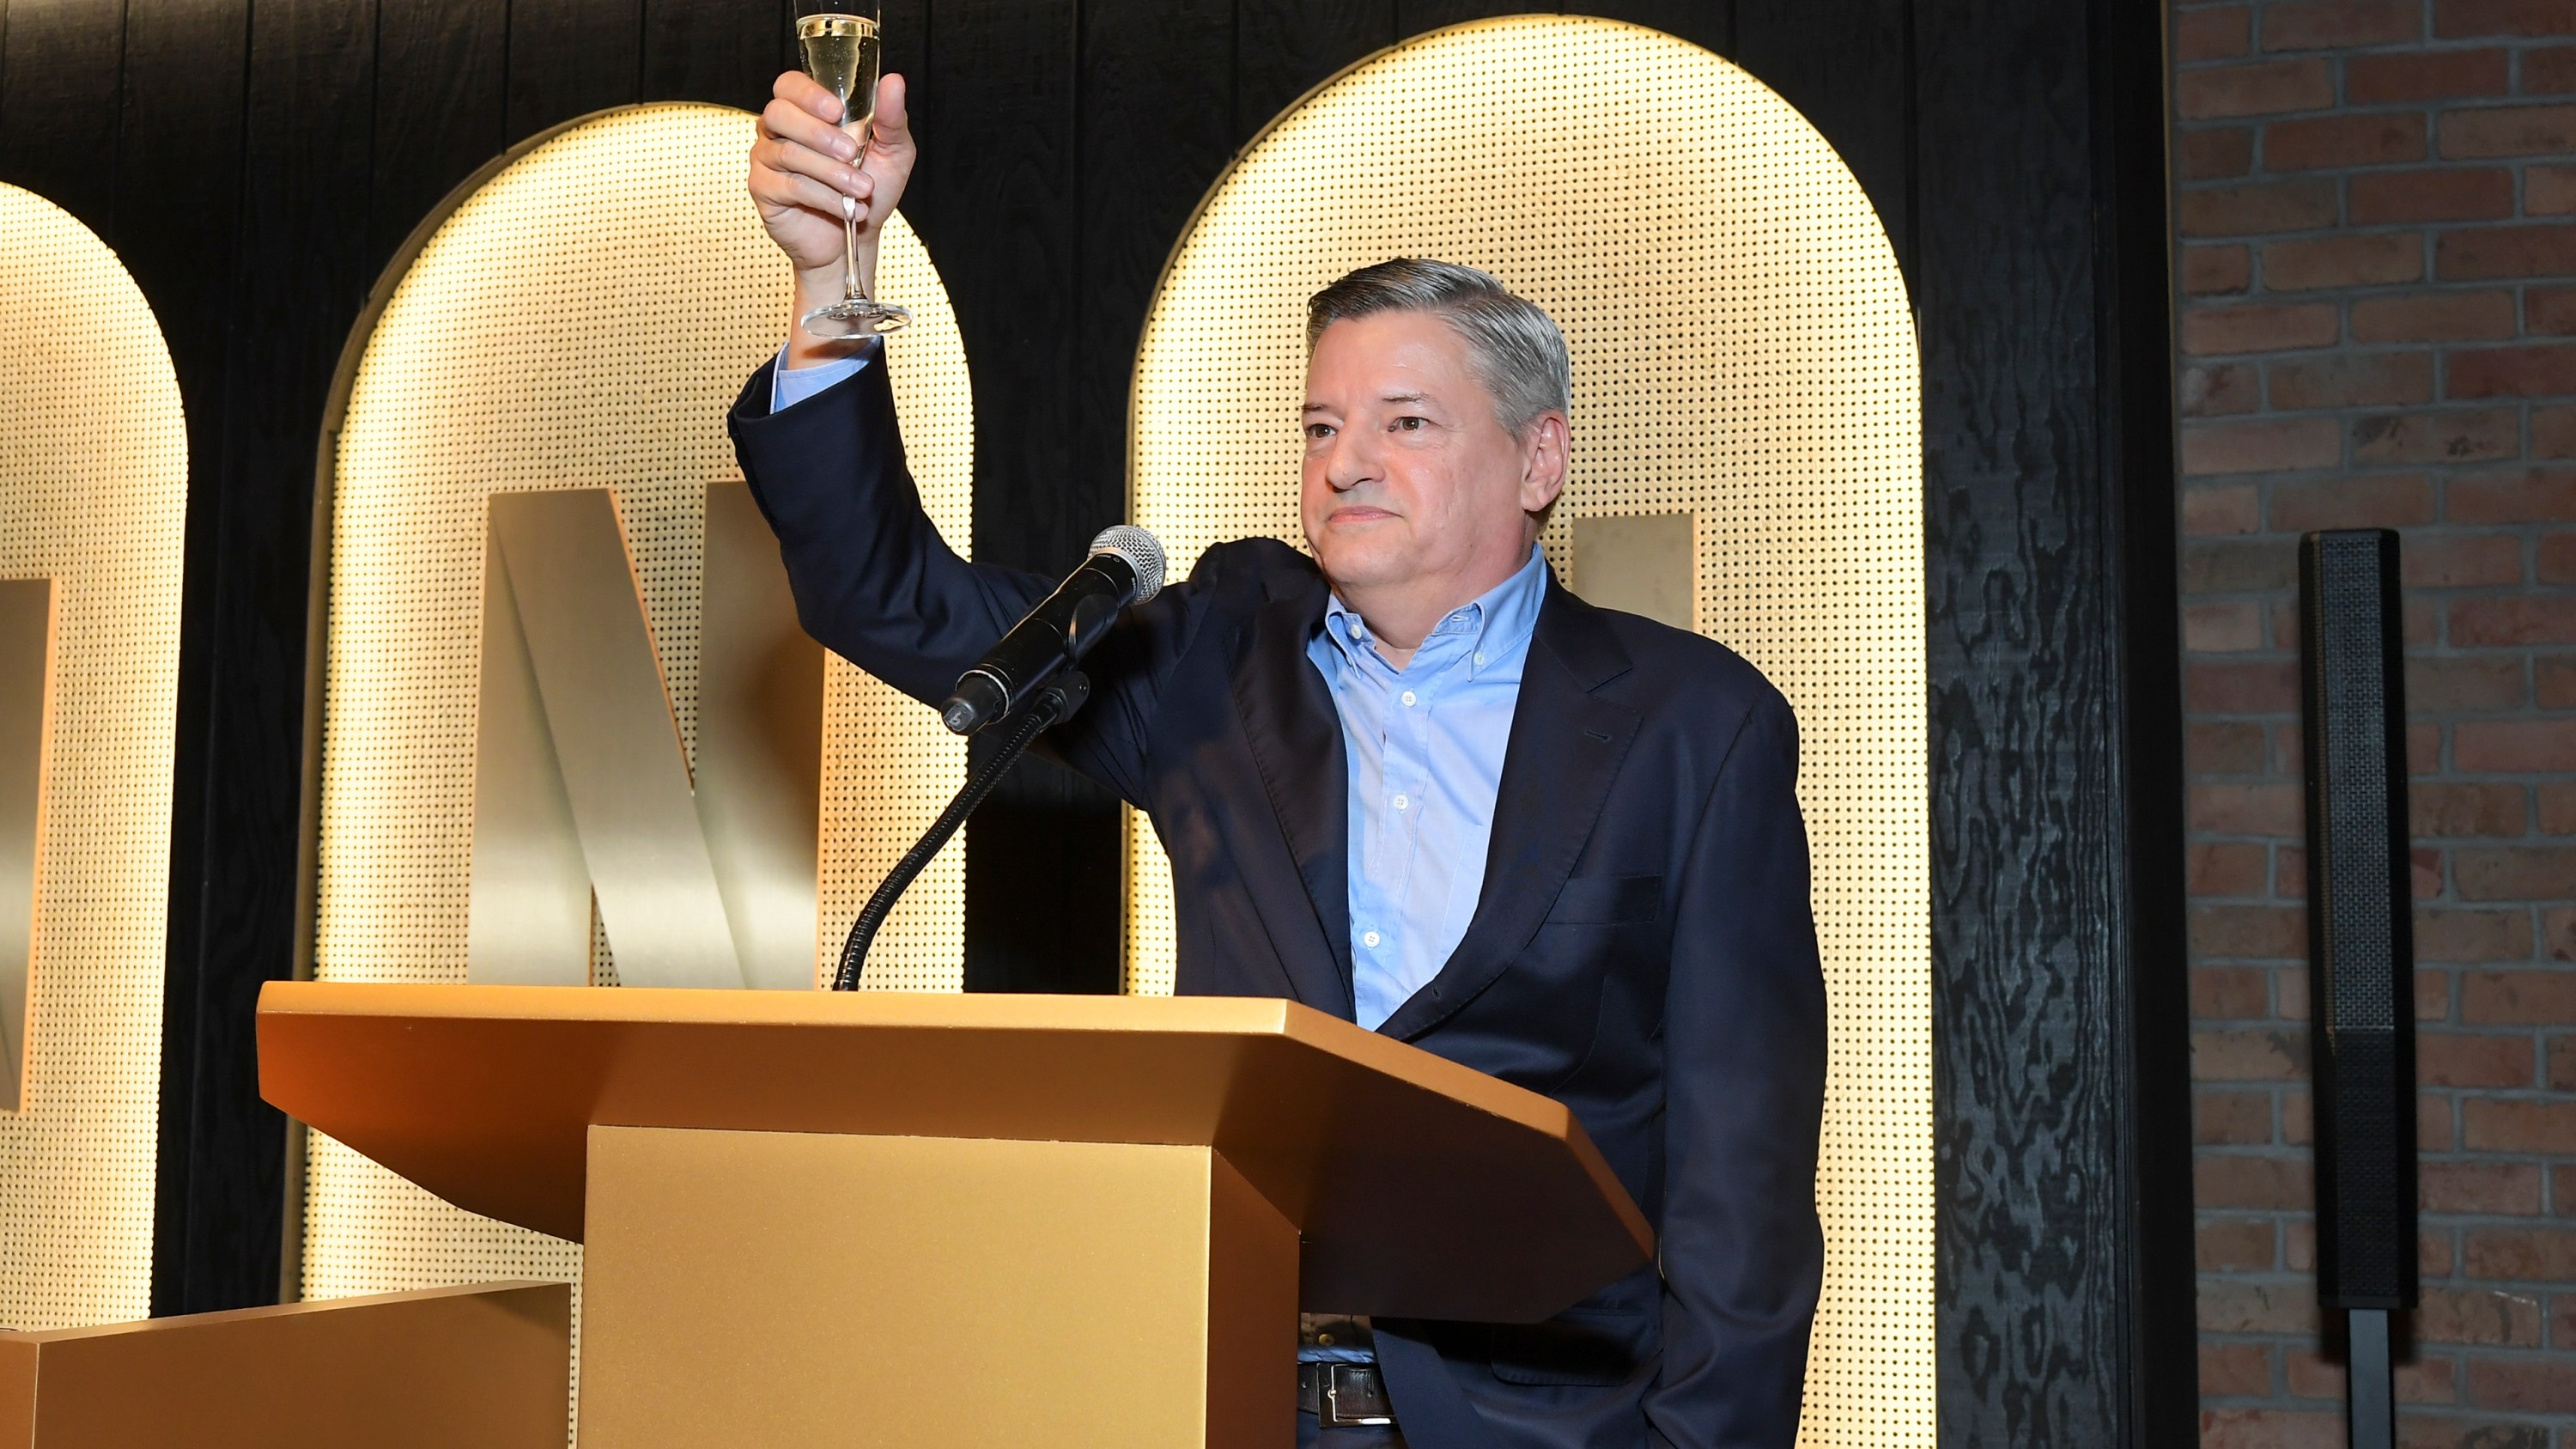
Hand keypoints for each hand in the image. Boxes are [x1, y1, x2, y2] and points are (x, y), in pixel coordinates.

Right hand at [750, 70, 915, 356]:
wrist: (857, 237)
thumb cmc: (869, 189)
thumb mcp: (892, 152)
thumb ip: (891, 118)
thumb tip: (894, 81)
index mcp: (805, 111)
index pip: (790, 85)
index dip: (809, 94)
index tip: (836, 110)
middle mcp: (778, 130)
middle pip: (779, 113)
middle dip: (818, 133)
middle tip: (851, 153)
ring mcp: (766, 159)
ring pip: (788, 153)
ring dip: (831, 173)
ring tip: (863, 190)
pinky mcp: (763, 190)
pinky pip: (788, 186)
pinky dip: (824, 197)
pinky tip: (847, 209)